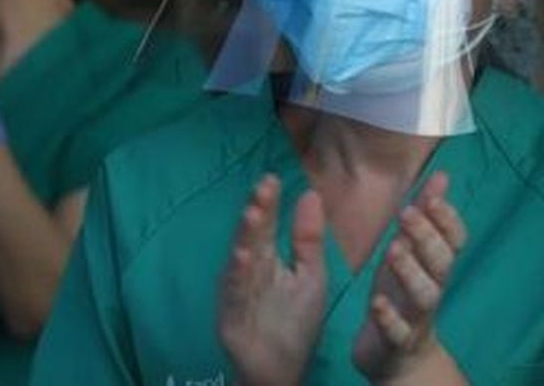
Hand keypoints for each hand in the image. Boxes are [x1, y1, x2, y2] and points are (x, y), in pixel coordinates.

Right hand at [219, 175, 327, 385]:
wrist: (282, 367)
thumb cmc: (296, 319)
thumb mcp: (310, 274)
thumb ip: (308, 238)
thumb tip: (310, 193)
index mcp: (267, 259)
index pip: (266, 225)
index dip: (268, 202)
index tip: (273, 177)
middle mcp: (248, 272)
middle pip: (252, 237)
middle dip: (257, 211)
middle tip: (263, 185)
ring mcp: (238, 294)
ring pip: (239, 261)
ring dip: (244, 237)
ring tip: (252, 212)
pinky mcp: (232, 317)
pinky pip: (235, 294)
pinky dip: (237, 275)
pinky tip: (241, 256)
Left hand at [352, 172, 466, 383]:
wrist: (400, 355)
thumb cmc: (404, 293)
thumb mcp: (412, 252)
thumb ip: (426, 215)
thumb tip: (441, 174)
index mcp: (436, 265)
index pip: (455, 240)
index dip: (448, 219)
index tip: (432, 197)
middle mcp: (433, 288)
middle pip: (442, 262)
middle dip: (427, 237)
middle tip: (406, 213)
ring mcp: (417, 316)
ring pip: (425, 295)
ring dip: (411, 271)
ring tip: (393, 250)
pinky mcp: (398, 341)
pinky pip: (398, 331)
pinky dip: (389, 317)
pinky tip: (376, 302)